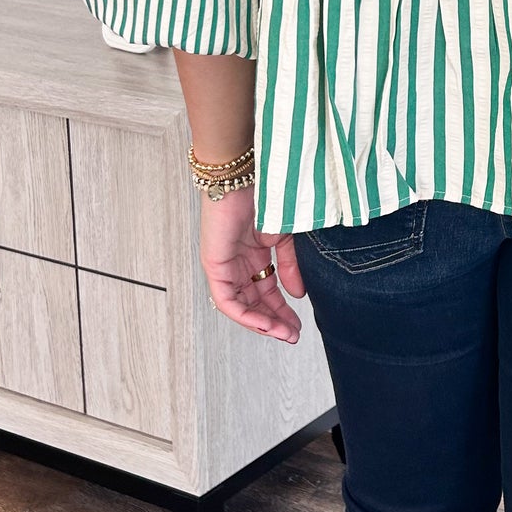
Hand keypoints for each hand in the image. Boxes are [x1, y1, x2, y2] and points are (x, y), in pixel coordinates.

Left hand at [198, 181, 306, 341]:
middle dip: (274, 321)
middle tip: (291, 335)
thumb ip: (290, 267)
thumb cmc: (264, 197)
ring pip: (240, 306)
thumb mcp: (284, 237)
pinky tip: (264, 323)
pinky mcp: (213, 266)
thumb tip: (297, 294)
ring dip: (262, 323)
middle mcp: (237, 263)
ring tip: (282, 333)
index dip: (282, 310)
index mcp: (254, 254)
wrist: (245, 177)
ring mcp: (224, 266)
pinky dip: (245, 315)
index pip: (266, 291)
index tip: (297, 325)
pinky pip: (227, 300)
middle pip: (254, 302)